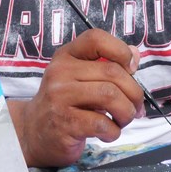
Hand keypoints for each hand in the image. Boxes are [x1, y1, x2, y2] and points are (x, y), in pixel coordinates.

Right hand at [8, 28, 144, 167]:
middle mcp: (61, 71)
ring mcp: (60, 97)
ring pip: (110, 95)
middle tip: (136, 106)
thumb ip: (107, 63)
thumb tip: (135, 54)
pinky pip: (102, 123)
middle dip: (134, 91)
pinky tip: (108, 133)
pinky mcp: (65, 123)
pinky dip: (114, 131)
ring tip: (124, 119)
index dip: (120, 50)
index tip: (131, 68)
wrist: (34, 133)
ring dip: (127, 111)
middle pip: (112, 71)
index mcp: (67, 55)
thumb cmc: (65, 102)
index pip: (96, 38)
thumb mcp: (81, 76)